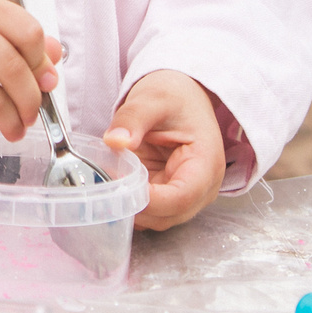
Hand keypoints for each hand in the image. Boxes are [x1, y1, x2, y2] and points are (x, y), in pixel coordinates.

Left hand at [104, 69, 226, 229]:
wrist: (183, 93)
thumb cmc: (175, 95)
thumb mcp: (152, 99)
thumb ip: (132, 119)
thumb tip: (115, 142)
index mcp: (206, 163)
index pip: (181, 197)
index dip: (150, 200)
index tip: (120, 188)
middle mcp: (202, 186)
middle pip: (170, 215)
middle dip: (137, 207)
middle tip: (106, 187)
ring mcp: (187, 193)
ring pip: (159, 218)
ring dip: (132, 208)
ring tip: (108, 185)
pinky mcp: (169, 193)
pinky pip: (151, 211)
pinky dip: (131, 204)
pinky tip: (115, 187)